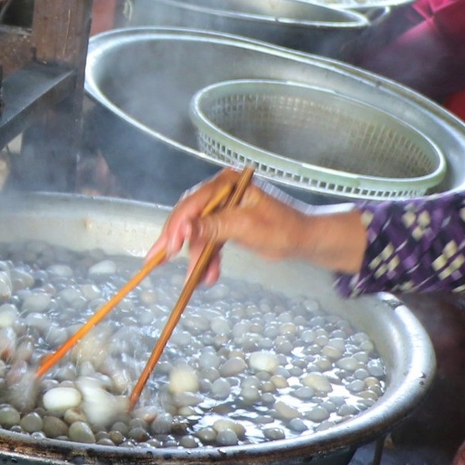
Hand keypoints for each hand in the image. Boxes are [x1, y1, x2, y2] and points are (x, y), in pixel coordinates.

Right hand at [146, 169, 367, 283]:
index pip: (192, 203)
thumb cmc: (281, 228)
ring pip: (198, 234)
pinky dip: (207, 259)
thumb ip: (212, 226)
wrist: (303, 240)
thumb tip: (183, 228)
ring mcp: (223, 209)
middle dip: (179, 244)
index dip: (177, 226)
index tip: (168, 248)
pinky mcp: (226, 224)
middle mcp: (220, 193)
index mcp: (226, 184)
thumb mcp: (245, 227)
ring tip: (197, 280)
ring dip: (197, 257)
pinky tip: (208, 276)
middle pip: (189, 218)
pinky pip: (209, 241)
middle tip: (160, 262)